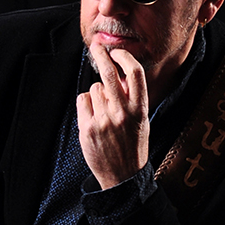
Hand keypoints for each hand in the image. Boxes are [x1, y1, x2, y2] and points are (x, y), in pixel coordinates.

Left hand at [77, 43, 149, 188]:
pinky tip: (94, 118)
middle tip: (96, 47)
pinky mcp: (88, 128)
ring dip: (97, 94)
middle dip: (101, 55)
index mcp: (139, 110)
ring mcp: (104, 120)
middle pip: (108, 73)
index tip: (116, 52)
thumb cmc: (132, 146)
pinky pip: (83, 100)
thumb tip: (118, 73)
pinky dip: (86, 105)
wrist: (122, 176)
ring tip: (104, 113)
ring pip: (94, 88)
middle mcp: (122, 113)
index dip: (124, 57)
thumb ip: (131, 98)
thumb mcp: (141, 120)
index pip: (135, 73)